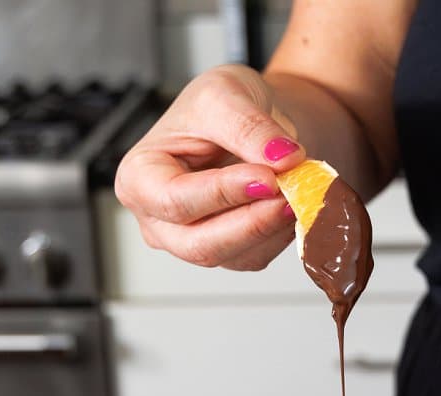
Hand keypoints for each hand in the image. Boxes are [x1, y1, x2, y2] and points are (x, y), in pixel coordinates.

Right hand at [114, 65, 303, 270]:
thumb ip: (249, 126)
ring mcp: (191, 240)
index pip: (174, 200)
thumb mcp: (227, 93)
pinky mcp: (227, 251)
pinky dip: (281, 234)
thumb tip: (282, 158)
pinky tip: (294, 203)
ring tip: (300, 191)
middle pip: (199, 245)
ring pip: (233, 256)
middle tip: (291, 195)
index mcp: (140, 177)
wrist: (253, 123)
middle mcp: (159, 218)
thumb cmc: (223, 106)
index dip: (222, 193)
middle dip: (250, 223)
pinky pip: (256, 257)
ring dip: (272, 228)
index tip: (267, 177)